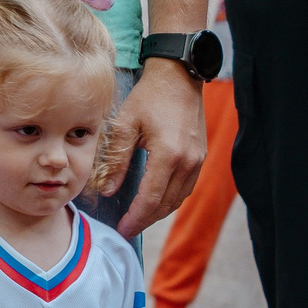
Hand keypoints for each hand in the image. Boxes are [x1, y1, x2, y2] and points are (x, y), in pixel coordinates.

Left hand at [103, 62, 204, 235]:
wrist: (178, 77)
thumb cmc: (149, 97)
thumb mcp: (125, 124)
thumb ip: (116, 160)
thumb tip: (108, 190)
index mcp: (169, 155)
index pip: (151, 198)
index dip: (136, 217)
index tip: (122, 229)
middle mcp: (188, 162)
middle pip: (166, 204)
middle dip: (145, 220)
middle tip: (127, 230)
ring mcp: (197, 160)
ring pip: (178, 199)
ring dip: (158, 212)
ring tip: (138, 220)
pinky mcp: (200, 157)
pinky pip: (186, 188)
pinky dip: (170, 199)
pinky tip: (155, 202)